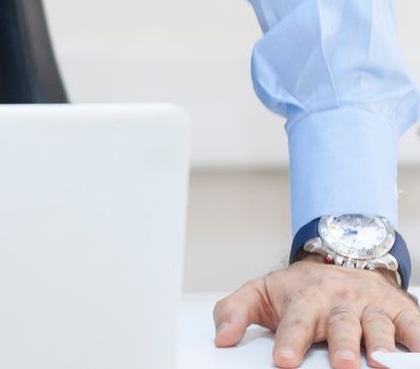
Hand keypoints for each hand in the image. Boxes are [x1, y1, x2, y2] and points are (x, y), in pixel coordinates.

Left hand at [214, 258, 419, 367]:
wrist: (339, 262)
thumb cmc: (300, 289)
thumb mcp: (261, 293)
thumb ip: (235, 311)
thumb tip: (221, 339)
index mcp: (305, 299)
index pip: (295, 322)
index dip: (290, 342)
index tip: (284, 362)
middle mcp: (340, 301)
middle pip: (341, 325)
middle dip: (342, 346)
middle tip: (343, 366)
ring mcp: (371, 305)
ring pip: (378, 325)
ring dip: (382, 344)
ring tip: (382, 363)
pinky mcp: (400, 310)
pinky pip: (412, 325)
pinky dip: (418, 339)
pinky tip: (418, 352)